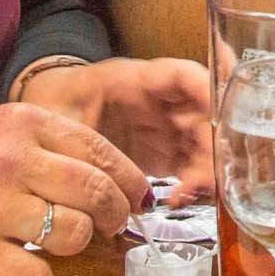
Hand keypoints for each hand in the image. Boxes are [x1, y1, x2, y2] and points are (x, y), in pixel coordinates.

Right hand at [0, 102, 149, 275]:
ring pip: (75, 234)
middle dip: (115, 217)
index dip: (130, 181)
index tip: (138, 199)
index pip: (101, 151)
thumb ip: (46, 147)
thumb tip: (108, 176)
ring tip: (52, 245)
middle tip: (111, 229)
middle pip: (98, 193)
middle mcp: (12, 160)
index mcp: (21, 124)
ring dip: (73, 248)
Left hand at [20, 57, 213, 200]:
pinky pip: (193, 165)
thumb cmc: (53, 105)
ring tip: (186, 195)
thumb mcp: (59, 113)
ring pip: (205, 143)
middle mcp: (163, 101)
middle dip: (213, 145)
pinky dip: (194, 182)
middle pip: (205, 115)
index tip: (224, 112)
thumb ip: (74, 133)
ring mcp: (168, 127)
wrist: (50, 117)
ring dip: (207, 169)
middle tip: (203, 178)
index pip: (184, 77)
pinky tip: (180, 199)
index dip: (210, 89)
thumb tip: (87, 160)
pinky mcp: (166, 153)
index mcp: (139, 80)